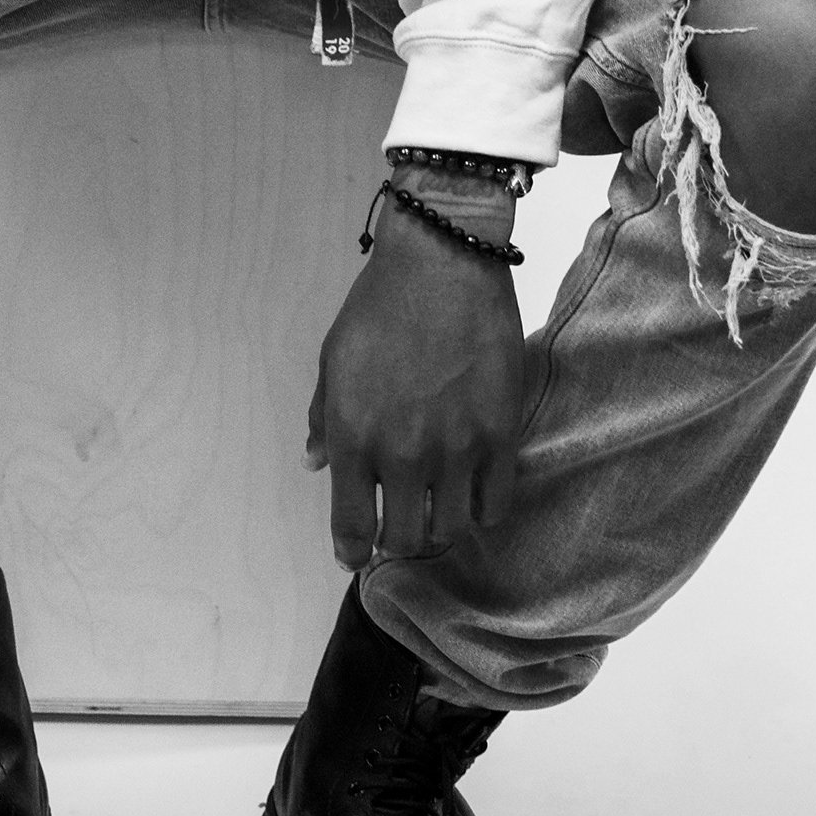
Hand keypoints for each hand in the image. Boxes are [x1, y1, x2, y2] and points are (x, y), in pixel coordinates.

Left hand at [304, 178, 525, 561]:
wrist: (442, 262)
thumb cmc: (379, 305)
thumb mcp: (334, 360)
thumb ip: (323, 419)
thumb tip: (315, 464)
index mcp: (353, 436)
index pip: (352, 526)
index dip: (352, 550)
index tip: (355, 554)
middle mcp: (403, 453)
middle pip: (405, 541)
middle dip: (397, 543)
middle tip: (399, 528)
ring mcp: (456, 448)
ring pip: (450, 530)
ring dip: (439, 528)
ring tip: (436, 510)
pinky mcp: (500, 435)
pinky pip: (495, 504)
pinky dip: (481, 509)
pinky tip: (473, 494)